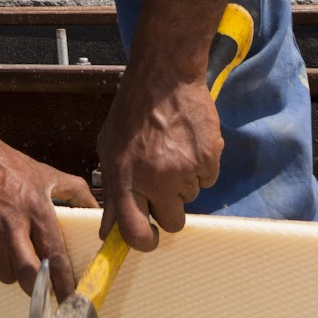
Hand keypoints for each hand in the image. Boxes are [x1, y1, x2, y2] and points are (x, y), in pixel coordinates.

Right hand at [0, 134, 97, 299]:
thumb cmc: (6, 164)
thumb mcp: (45, 173)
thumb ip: (75, 191)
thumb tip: (95, 210)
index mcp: (35, 208)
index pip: (55, 256)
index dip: (64, 283)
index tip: (70, 299)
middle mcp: (11, 224)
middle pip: (28, 275)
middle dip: (37, 288)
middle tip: (41, 286)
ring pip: (4, 274)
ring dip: (11, 270)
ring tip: (11, 249)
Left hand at [96, 73, 222, 249]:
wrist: (165, 76)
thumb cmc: (133, 112)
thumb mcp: (110, 149)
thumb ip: (112, 192)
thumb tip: (108, 231)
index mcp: (126, 178)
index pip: (135, 232)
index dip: (144, 241)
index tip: (149, 237)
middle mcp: (155, 178)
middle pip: (172, 223)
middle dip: (169, 210)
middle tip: (164, 185)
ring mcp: (184, 169)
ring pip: (191, 198)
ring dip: (184, 182)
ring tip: (172, 150)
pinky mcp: (209, 158)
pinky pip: (208, 179)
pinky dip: (201, 166)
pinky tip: (188, 143)